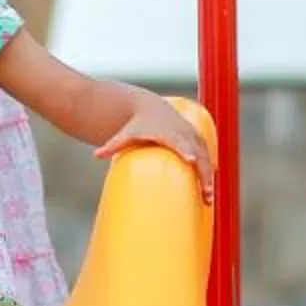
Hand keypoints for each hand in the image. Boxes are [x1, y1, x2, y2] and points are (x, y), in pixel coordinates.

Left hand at [96, 96, 214, 200]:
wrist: (150, 108)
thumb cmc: (136, 125)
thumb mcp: (124, 134)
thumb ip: (112, 145)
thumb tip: (96, 154)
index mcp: (167, 131)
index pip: (178, 140)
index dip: (186, 149)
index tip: (192, 160)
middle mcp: (183, 132)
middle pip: (197, 152)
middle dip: (203, 172)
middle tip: (205, 195)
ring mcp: (192, 134)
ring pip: (206, 155)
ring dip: (209, 176)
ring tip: (208, 198)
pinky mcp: (197, 138)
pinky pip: (207, 155)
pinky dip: (209, 169)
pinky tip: (209, 188)